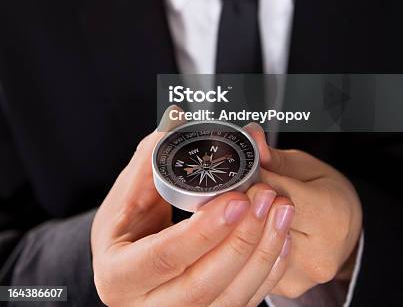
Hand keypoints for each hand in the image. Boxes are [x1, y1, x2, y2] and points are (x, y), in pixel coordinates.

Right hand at [90, 109, 293, 305]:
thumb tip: (176, 116)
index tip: (237, 199)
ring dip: (263, 254)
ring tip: (282, 210)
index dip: (203, 231)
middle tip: (266, 198)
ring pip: (229, 300)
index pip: (164, 256)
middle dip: (241, 241)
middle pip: (202, 286)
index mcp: (117, 274)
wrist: (126, 257)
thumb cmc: (125, 224)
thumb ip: (152, 155)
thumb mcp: (127, 191)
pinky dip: (268, 271)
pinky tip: (282, 237)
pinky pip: (244, 303)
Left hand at [245, 123, 362, 300]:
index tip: (240, 170)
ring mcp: (300, 276)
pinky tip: (241, 228)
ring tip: (235, 206)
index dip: (254, 182)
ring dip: (237, 224)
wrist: (346, 234)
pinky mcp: (284, 289)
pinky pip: (253, 263)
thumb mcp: (305, 167)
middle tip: (234, 187)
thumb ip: (274, 158)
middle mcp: (317, 254)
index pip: (278, 195)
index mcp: (329, 215)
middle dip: (242, 203)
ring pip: (252, 246)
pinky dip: (244, 243)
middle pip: (261, 223)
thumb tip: (251, 137)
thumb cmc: (327, 195)